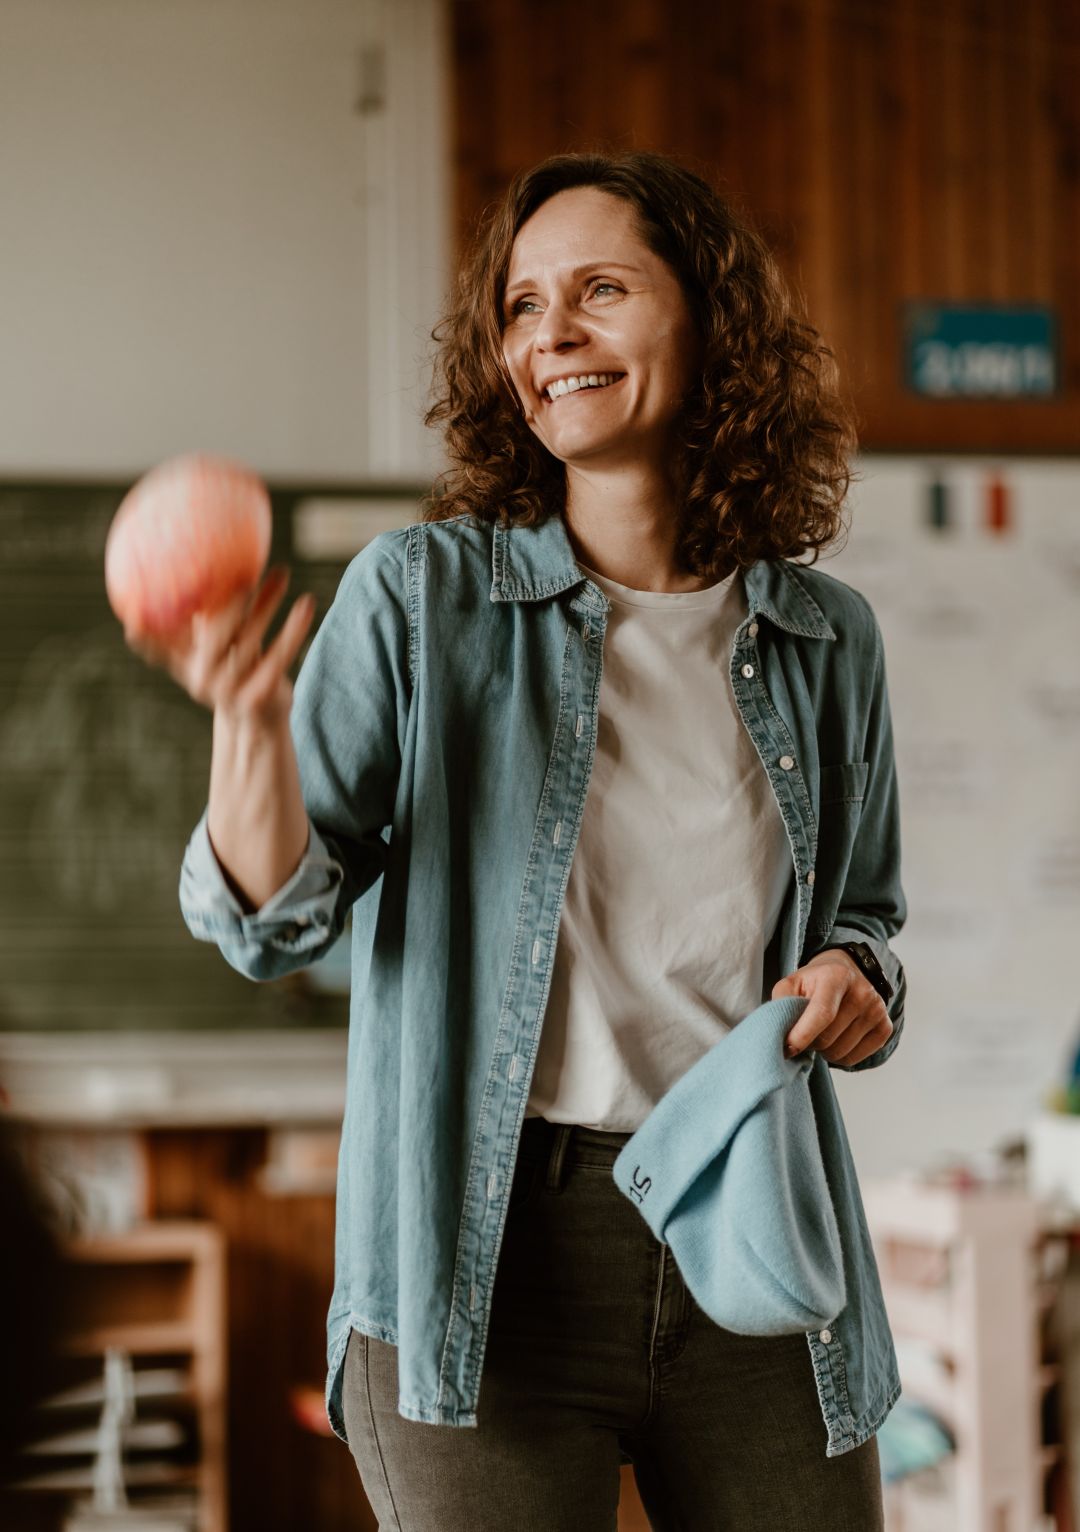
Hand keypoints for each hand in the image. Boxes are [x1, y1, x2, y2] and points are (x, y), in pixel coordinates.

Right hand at [123, 566, 315, 728]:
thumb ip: (195, 621)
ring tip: (282, 574)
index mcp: (187, 663)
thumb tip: (183, 579)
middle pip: (215, 634)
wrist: (255, 722)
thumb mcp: (207, 651)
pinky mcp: (258, 697)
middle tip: (244, 574)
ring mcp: (229, 690)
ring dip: (268, 603)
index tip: (142, 605)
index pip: (169, 639)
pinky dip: (294, 627)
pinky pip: (279, 655)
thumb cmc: (232, 673)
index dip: (151, 628)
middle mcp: (203, 678)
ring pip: (250, 639)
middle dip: (230, 602)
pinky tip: (306, 603)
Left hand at [773, 950, 892, 1066]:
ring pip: (840, 1053)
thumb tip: (779, 1035)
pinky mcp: (885, 1027)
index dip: (802, 1035)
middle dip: (810, 1043)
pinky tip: (836, 1039)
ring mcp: (877, 1010)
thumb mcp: (792, 983)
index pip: (822, 1014)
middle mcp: (862, 992)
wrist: (845, 973)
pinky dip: (840, 1056)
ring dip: (823, 1051)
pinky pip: (855, 1059)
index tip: (787, 1048)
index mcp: (837, 977)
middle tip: (805, 1033)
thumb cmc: (814, 982)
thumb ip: (781, 1003)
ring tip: (821, 1034)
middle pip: (828, 1039)